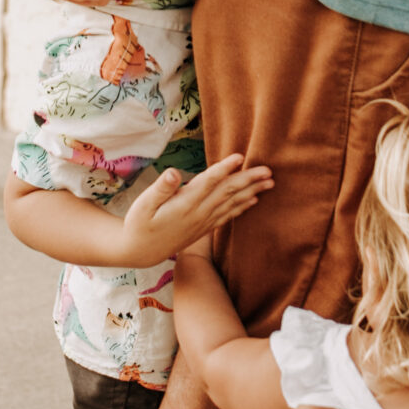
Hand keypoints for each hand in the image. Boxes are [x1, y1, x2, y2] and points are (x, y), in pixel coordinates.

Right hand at [114, 154, 272, 266]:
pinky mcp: (204, 228)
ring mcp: (203, 222)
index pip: (208, 183)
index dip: (224, 169)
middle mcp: (198, 214)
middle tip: (268, 170)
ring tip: (270, 182)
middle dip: (248, 180)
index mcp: (184, 205)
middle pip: (227, 193)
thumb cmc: (138, 224)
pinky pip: (227, 216)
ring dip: (252, 192)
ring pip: (232, 204)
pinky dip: (242, 207)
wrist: (140, 253)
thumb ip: (160, 188)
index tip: (239, 156)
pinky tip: (254, 200)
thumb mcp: (143, 205)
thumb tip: (173, 173)